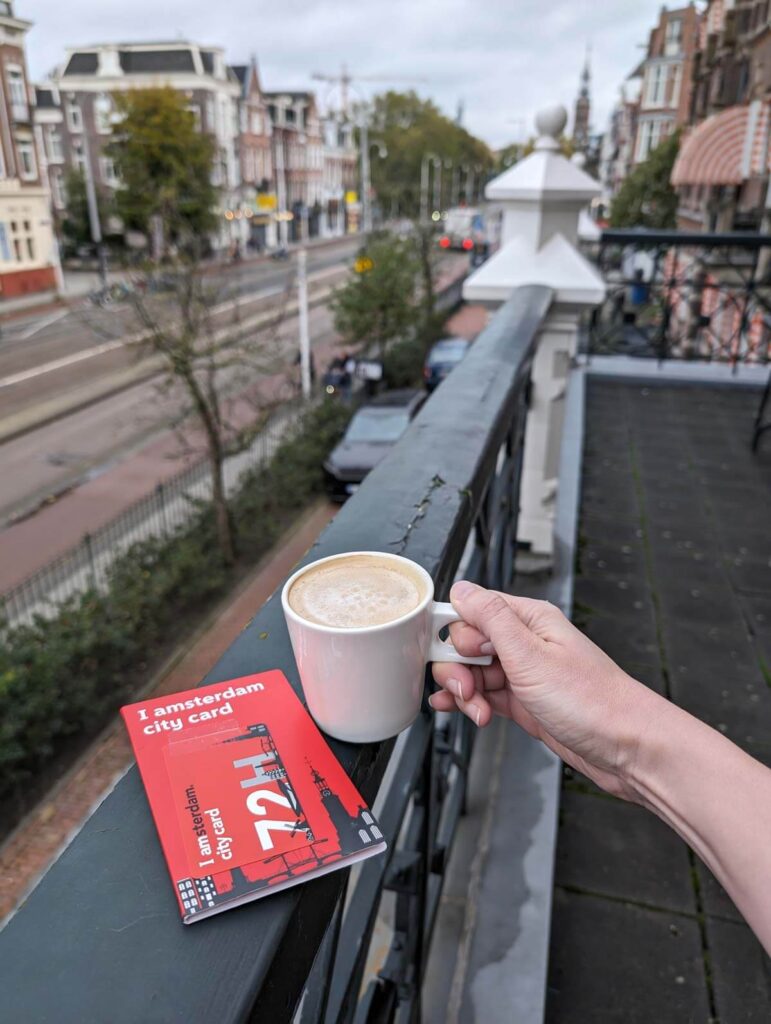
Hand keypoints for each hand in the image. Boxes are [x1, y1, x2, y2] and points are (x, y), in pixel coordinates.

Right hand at [431, 581, 665, 801]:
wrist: (627, 748)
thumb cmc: (593, 701)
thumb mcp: (531, 655)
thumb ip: (491, 618)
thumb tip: (461, 589)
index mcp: (528, 620)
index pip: (472, 611)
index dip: (455, 634)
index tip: (456, 656)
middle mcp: (525, 643)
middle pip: (467, 645)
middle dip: (457, 668)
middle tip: (468, 688)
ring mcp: (524, 673)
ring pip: (474, 672)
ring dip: (465, 692)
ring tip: (478, 710)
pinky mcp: (525, 701)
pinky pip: (486, 694)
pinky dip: (472, 704)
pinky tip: (468, 712)